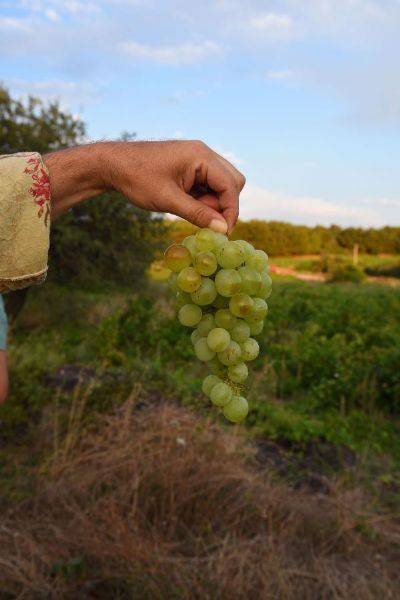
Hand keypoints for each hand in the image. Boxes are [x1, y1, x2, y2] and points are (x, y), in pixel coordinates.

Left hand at [44, 140, 245, 233]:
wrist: (112, 165)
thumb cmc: (137, 179)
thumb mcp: (168, 200)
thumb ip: (198, 214)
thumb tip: (223, 230)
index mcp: (201, 156)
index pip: (230, 186)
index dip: (230, 211)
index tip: (223, 233)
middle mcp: (204, 153)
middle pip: (232, 182)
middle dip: (224, 205)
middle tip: (206, 220)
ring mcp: (197, 158)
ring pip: (221, 184)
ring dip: (213, 202)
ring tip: (190, 211)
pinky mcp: (190, 166)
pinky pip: (208, 184)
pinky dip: (203, 198)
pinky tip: (186, 205)